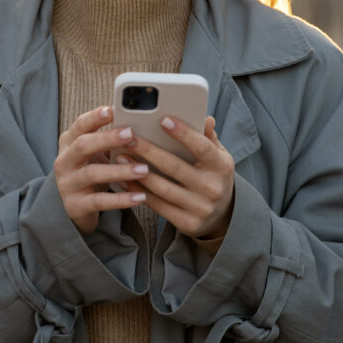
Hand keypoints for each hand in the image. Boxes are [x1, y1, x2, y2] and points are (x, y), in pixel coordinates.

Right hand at [52, 105, 150, 235]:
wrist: (72, 206)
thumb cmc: (90, 170)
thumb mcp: (95, 153)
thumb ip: (109, 138)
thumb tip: (140, 120)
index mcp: (69, 142)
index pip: (79, 125)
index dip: (94, 117)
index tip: (112, 110)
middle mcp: (64, 161)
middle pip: (83, 145)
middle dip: (107, 138)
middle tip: (130, 135)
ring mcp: (68, 184)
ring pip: (92, 174)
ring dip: (120, 171)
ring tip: (143, 169)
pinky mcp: (75, 205)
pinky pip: (99, 201)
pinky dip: (121, 199)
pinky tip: (140, 197)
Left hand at [120, 116, 234, 238]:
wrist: (222, 214)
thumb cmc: (212, 175)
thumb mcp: (218, 156)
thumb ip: (208, 138)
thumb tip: (205, 119)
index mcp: (222, 167)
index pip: (202, 148)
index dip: (183, 133)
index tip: (163, 120)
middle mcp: (212, 188)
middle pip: (175, 167)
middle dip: (148, 151)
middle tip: (128, 137)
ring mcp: (199, 208)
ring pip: (162, 188)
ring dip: (138, 173)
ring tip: (120, 157)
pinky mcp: (186, 223)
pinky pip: (157, 206)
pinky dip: (139, 191)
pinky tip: (125, 179)